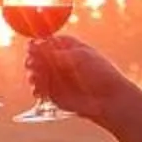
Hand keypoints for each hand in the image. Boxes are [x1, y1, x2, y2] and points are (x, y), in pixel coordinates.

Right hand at [18, 34, 132, 123]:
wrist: (110, 98)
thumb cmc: (100, 73)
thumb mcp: (79, 57)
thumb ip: (56, 53)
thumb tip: (35, 45)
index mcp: (68, 47)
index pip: (47, 42)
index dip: (38, 44)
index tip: (31, 47)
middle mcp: (59, 61)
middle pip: (37, 57)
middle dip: (32, 60)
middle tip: (32, 64)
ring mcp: (55, 78)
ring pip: (35, 73)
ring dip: (32, 74)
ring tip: (36, 78)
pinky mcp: (53, 93)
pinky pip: (38, 89)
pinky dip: (36, 89)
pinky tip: (39, 90)